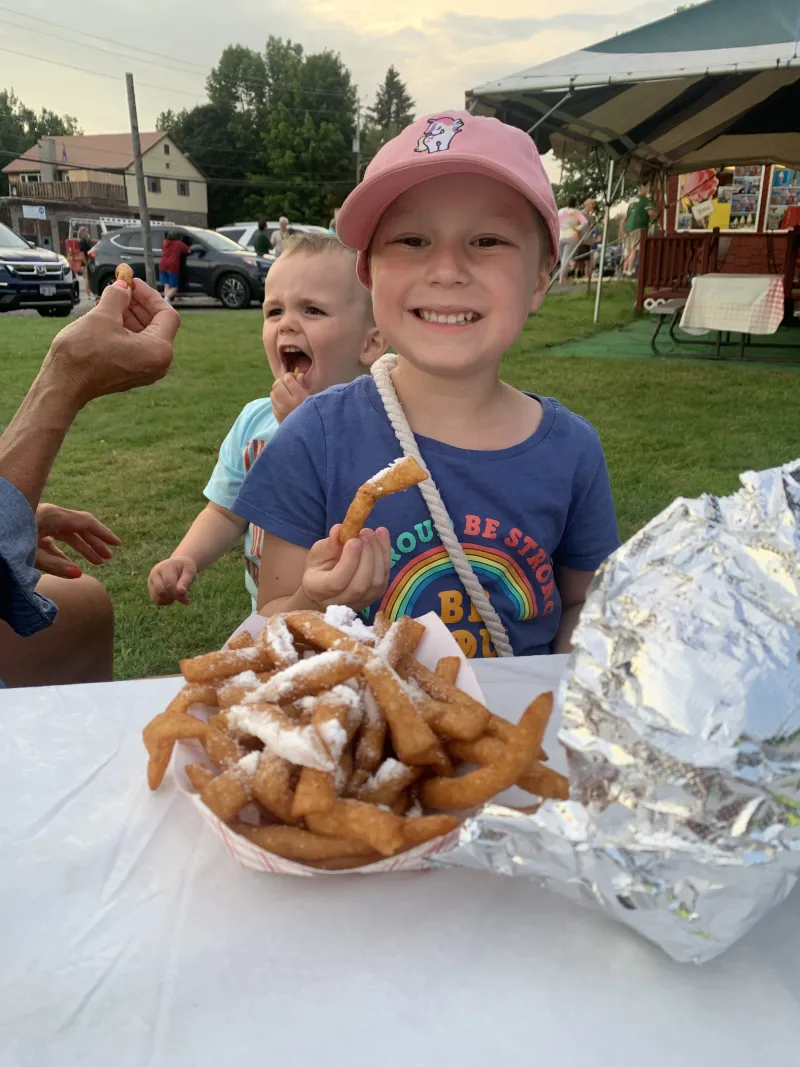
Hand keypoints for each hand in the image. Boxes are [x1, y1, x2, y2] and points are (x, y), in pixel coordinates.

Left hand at [35, 503, 120, 578]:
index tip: (118, 544)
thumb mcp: (30, 556)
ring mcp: (40, 521)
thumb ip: (54, 565)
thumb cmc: (2, 545)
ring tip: (97, 562)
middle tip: (108, 558)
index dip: (103, 533)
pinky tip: (72, 565)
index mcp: (51, 515)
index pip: (85, 522)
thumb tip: (79, 574)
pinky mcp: (32, 528)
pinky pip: (55, 537)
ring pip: (68, 533)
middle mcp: (48, 515)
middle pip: (79, 527)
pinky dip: (65, 551)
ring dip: (83, 547)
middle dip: (95, 543)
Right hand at [43, 279, 179, 407]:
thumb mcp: (103, 315)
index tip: (133, 283)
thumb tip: (124, 285)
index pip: (167, 315)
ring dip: (130, 315)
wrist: (63, 385)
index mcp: (158, 351)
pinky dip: (126, 330)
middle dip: (139, 304)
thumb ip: (119, 296)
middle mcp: (158, 364)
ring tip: (111, 300)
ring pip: (145, 335)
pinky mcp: (131, 373)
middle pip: (157, 325)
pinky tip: (109, 317)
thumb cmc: (83, 354)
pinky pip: (136, 346)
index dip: (150, 295)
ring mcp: (145, 371)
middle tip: (122, 288)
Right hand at [148, 555, 197, 605]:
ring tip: (177, 595)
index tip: (187, 599)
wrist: (179, 564)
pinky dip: (165, 601)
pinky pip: (155, 599)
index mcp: (164, 567)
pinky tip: (172, 597)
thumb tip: (181, 592)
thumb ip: (185, 582)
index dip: (177, 593)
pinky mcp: (151, 588)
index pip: (168, 584)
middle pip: (160, 591)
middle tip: (184, 598)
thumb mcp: (189, 572)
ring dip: (168, 600)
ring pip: (156, 597)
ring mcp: (151, 581)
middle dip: (173, 597)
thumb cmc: (185, 568)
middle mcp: (154, 573)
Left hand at [271, 371, 308, 423]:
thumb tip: (298, 374)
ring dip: (278, 391)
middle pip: (277, 384)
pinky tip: (283, 403)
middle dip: (281, 382)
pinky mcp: (276, 416)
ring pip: (272, 392)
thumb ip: (304, 385)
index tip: (292, 378)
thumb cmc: (313, 412)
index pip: (288, 379)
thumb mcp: (312, 398)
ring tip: (285, 394)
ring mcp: (280, 410)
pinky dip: (276, 400)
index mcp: (300, 397)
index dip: (289, 376)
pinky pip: (272, 402)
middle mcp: (288, 403)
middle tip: (287, 385)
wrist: (307, 432)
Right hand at [301, 525, 390, 611]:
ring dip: (378, 554)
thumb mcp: (317, 553)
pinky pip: (384, 578)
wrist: (327, 587)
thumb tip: (339, 529)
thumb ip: (328, 544)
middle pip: (360, 584)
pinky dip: (386, 556)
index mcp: (318, 590)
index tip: (354, 540)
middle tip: (365, 532)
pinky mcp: (374, 598)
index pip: (336, 582)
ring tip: (372, 533)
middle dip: (367, 555)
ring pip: (376, 583)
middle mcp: (339, 602)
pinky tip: (381, 536)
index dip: (349, 561)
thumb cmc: (319, 568)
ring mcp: (359, 603)